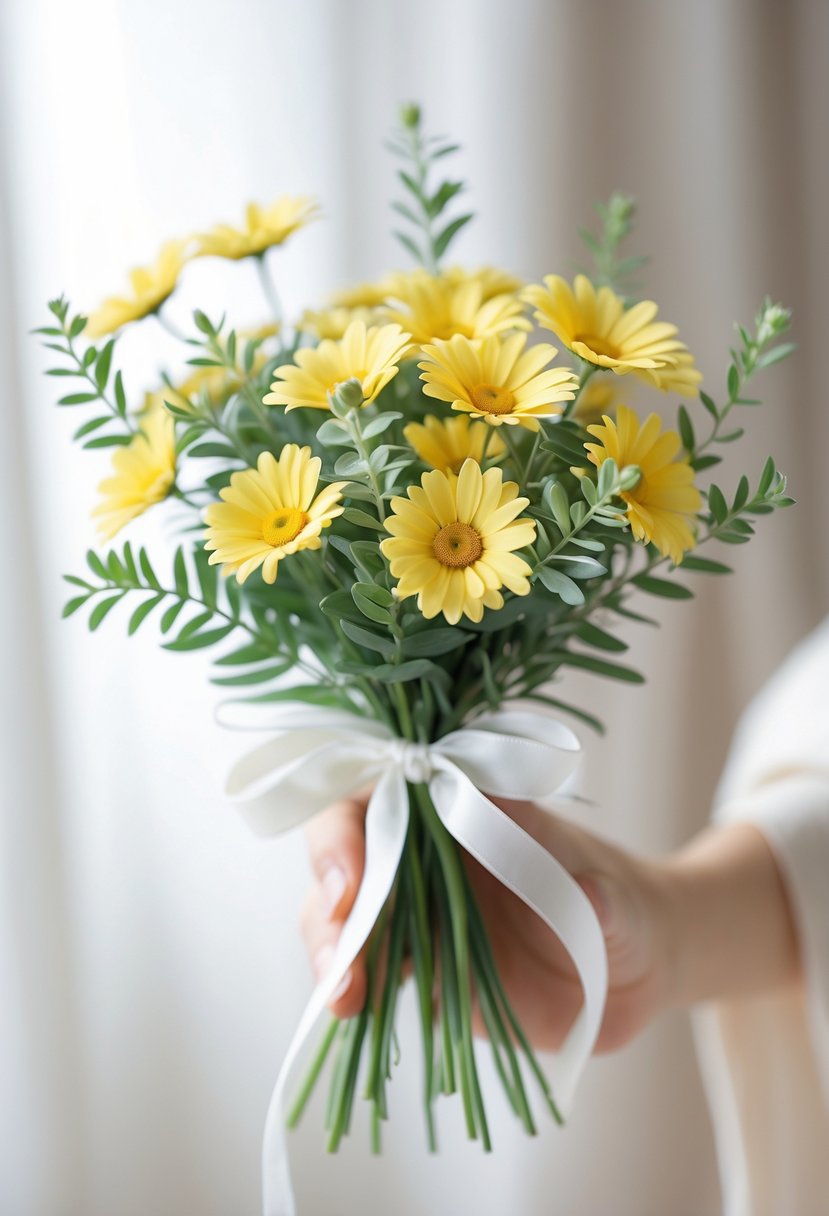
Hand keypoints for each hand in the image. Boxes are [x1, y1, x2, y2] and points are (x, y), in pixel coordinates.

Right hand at [300, 795, 673, 1052]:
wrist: (634, 968)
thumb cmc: (623, 905)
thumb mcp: (615, 894)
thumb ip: (598, 895)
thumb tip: (590, 895)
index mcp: (463, 803)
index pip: (381, 790)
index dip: (349, 828)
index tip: (351, 879)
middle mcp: (429, 849)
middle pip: (347, 853)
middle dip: (330, 895)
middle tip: (341, 944)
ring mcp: (420, 909)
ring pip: (347, 915)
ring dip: (332, 949)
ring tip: (345, 996)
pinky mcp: (422, 965)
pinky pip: (370, 970)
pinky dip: (352, 988)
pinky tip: (350, 1011)